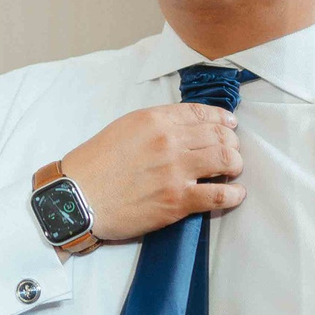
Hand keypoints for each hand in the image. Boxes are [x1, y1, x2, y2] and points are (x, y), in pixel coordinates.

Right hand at [60, 105, 243, 243]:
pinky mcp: (177, 200)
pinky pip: (219, 195)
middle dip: (232, 143)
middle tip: (232, 151)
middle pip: (220, 136)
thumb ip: (155, 124)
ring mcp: (176, 171)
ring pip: (227, 160)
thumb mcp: (123, 128)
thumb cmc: (95, 164)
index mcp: (155, 120)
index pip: (201, 113)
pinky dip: (234, 194)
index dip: (222, 119)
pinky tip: (235, 195)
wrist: (78, 198)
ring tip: (233, 171)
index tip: (230, 125)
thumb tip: (184, 128)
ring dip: (236, 165)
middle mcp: (169, 142)